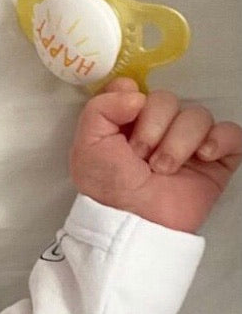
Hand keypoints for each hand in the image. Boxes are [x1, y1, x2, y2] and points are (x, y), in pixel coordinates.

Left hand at [69, 78, 240, 231]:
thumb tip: (133, 90)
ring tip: (163, 170)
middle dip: (153, 127)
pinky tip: (203, 157)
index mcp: (126, 125)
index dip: (132, 100)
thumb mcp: (87, 148)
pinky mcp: (216, 159)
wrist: (136, 224)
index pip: (137, 89)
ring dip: (178, 142)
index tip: (126, 118)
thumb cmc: (108, 190)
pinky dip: (219, 140)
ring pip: (197, 115)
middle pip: (167, 100)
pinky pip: (230, 132)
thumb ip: (99, 109)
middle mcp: (158, 130)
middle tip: (141, 157)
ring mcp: (189, 144)